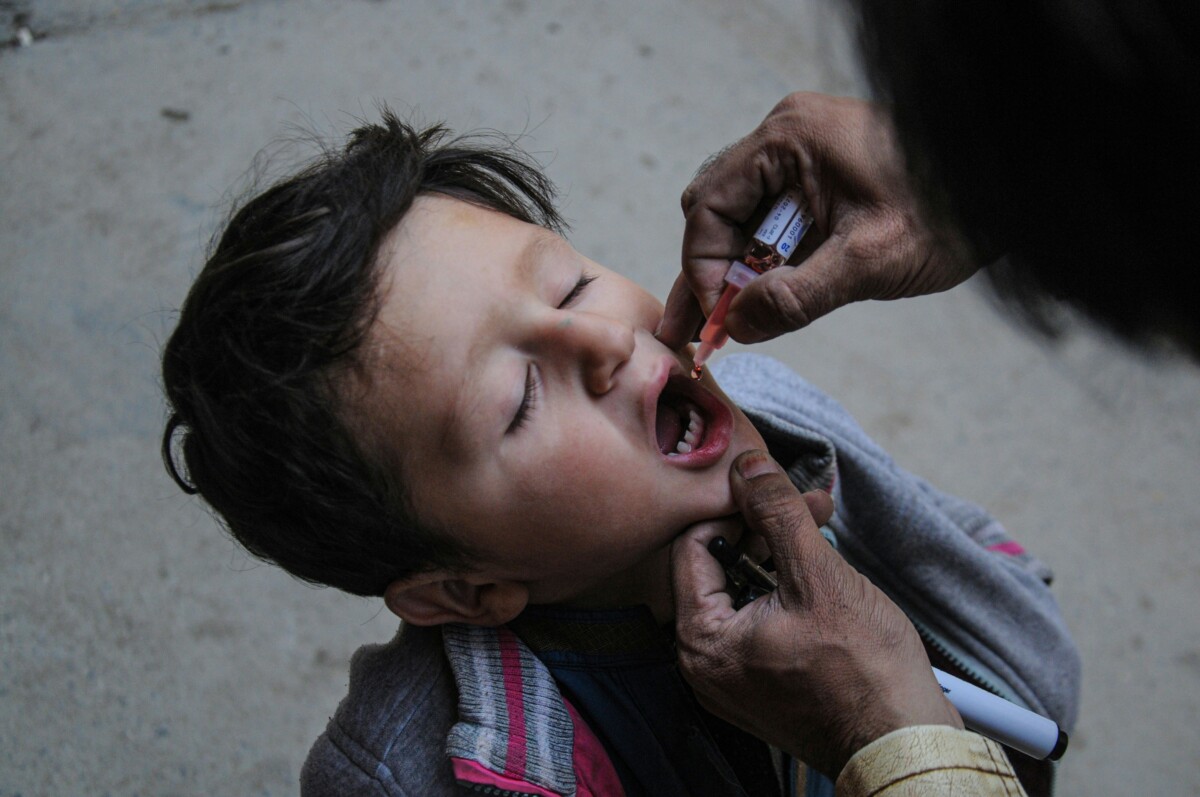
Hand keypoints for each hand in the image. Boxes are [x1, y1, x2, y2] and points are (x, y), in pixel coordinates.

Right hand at [657, 92, 977, 349]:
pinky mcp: (820, 178)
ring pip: (740, 220)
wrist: (1009, 188)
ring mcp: (803, 156)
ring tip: (715, 326)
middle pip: (716, 210)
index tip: (714, 319)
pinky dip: (762, 263)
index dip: (702, 268)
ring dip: (732, 272)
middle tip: (702, 329)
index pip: (710, 207)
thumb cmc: (950, 211)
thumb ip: (796, 296)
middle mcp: (786, 138)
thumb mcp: (870, 262)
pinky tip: (753, 303)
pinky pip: (773, 221)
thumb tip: (736, 326)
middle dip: (708, 272)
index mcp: (788, 139)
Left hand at [671, 450, 961, 777]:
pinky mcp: (758, 683)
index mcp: (701, 640)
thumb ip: (777, 513)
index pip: (693, 544)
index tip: (777, 491)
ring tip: (822, 529)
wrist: (901, 743)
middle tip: (812, 505)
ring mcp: (729, 678)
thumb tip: (747, 465)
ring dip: (779, 553)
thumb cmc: (865, 671)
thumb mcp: (819, 576)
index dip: (737, 508)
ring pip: (740, 589)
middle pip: (716, 566)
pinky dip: (785, 589)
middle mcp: (702, 663)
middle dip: (765, 527)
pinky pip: (756, 619)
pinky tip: (821, 570)